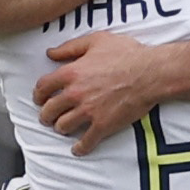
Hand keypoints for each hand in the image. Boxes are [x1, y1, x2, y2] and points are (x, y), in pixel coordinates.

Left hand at [34, 26, 167, 152]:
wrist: (151, 73)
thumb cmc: (127, 54)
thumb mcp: (96, 41)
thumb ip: (70, 47)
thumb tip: (51, 53)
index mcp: (72, 72)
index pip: (42, 87)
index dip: (38, 95)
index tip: (40, 99)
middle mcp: (76, 93)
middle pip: (49, 110)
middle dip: (46, 115)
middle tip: (48, 117)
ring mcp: (89, 111)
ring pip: (63, 126)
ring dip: (61, 128)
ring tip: (64, 128)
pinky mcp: (103, 125)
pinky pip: (85, 142)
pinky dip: (80, 148)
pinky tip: (78, 148)